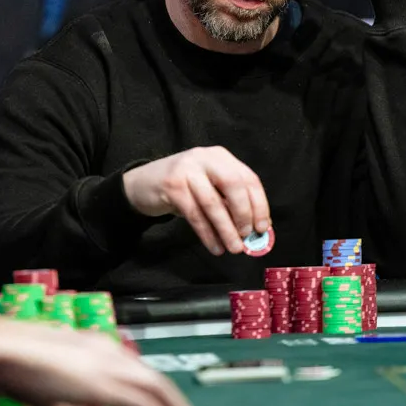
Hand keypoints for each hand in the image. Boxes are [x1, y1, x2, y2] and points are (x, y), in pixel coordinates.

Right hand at [0, 322, 203, 405]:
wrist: (1, 349)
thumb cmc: (14, 365)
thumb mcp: (44, 392)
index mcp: (97, 348)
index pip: (139, 373)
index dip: (157, 397)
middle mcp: (110, 353)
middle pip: (158, 382)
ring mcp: (109, 366)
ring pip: (159, 393)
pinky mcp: (105, 383)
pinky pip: (145, 405)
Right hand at [122, 146, 270, 255]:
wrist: (143, 184)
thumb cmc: (184, 188)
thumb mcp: (209, 186)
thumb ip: (229, 201)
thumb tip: (255, 228)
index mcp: (220, 156)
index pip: (248, 178)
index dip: (259, 204)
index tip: (263, 227)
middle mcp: (205, 158)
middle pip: (234, 185)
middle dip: (244, 213)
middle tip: (247, 236)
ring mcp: (187, 170)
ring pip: (213, 203)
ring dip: (226, 229)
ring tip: (234, 248)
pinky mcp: (172, 186)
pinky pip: (195, 214)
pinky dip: (207, 234)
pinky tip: (215, 247)